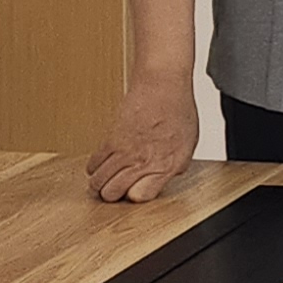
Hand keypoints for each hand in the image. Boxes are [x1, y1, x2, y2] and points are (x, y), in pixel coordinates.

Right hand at [86, 78, 198, 201]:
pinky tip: (100, 167)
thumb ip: (175, 165)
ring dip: (99, 185)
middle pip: (114, 192)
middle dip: (112, 195)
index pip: (141, 197)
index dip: (135, 197)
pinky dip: (93, 169)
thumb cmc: (178, 109)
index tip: (135, 192)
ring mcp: (125, 150)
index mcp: (166, 164)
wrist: (162, 84)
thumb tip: (165, 177)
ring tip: (104, 182)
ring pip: (99, 181)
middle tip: (114, 191)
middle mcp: (143, 160)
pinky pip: (93, 163)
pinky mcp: (110, 139)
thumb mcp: (188, 144)